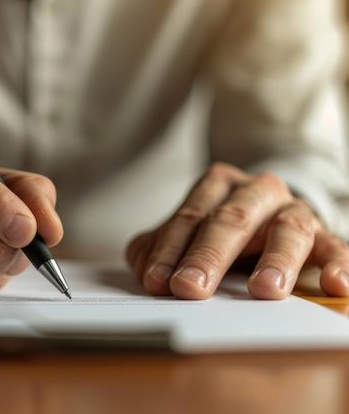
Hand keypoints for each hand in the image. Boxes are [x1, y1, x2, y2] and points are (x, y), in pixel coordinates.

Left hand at [126, 162, 348, 299]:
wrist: (269, 213)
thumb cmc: (220, 228)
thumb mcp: (186, 232)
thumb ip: (158, 247)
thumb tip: (145, 271)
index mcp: (218, 186)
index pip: (190, 217)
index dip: (170, 249)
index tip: (156, 280)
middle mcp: (257, 192)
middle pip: (231, 220)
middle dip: (208, 256)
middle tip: (189, 288)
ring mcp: (293, 211)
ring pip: (288, 230)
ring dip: (276, 260)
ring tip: (264, 289)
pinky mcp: (325, 235)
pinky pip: (336, 247)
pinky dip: (340, 266)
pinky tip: (337, 285)